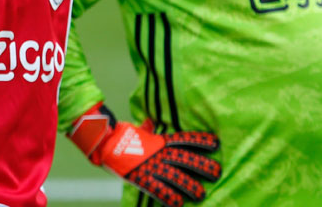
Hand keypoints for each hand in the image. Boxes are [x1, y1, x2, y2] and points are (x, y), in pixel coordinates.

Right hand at [69, 103, 220, 206]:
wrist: (104, 141)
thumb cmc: (121, 135)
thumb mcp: (138, 130)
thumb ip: (148, 128)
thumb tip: (150, 122)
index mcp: (160, 141)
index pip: (185, 140)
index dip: (201, 141)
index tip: (216, 143)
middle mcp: (160, 153)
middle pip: (186, 159)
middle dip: (203, 165)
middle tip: (217, 171)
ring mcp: (152, 166)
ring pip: (177, 177)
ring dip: (191, 186)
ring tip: (201, 194)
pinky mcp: (143, 178)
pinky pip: (159, 190)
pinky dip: (170, 198)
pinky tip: (178, 204)